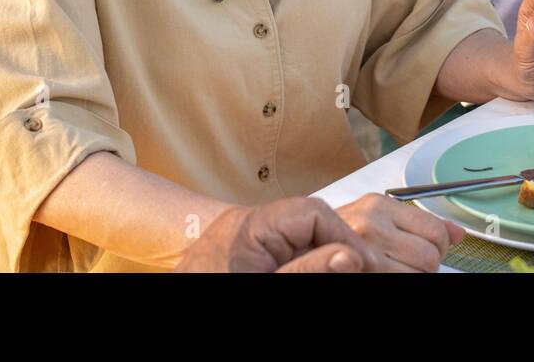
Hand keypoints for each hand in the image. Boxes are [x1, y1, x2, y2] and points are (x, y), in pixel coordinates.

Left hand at [174, 197, 373, 272]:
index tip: (363, 263)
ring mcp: (241, 238)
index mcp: (250, 226)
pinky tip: (309, 271)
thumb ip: (307, 271)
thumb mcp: (267, 285)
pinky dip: (298, 261)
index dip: (342, 236)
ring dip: (317, 255)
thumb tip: (349, 256)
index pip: (311, 212)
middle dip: (333, 246)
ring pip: (296, 237)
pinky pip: (279, 249)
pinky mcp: (239, 253)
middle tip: (355, 270)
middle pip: (306, 223)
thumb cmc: (209, 292)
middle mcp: (245, 224)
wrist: (170, 320)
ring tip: (334, 270)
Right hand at [334, 192, 465, 271]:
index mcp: (379, 205)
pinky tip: (386, 274)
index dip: (438, 246)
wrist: (304, 248)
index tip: (427, 250)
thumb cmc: (341, 235)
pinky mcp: (363, 270)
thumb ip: (419, 223)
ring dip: (413, 275)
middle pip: (432, 255)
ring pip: (421, 273)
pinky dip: (401, 280)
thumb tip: (459, 233)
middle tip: (406, 263)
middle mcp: (371, 224)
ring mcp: (365, 250)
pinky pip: (403, 281)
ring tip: (393, 269)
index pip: (436, 230)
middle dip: (426, 264)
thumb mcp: (378, 219)